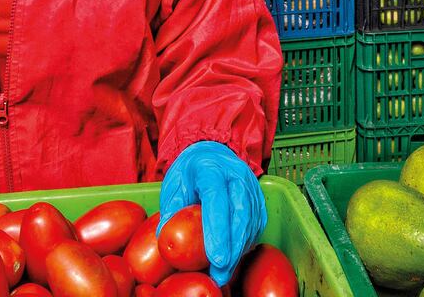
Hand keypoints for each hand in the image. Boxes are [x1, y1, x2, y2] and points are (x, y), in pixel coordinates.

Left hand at [158, 141, 265, 285]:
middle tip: (220, 274)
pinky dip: (246, 243)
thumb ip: (171, 209)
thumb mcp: (174, 184)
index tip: (216, 259)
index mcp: (211, 169)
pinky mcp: (259, 198)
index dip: (218, 231)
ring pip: (251, 222)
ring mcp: (251, 186)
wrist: (212, 150)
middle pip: (239, 215)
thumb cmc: (190, 170)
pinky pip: (256, 224)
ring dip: (239, 250)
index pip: (217, 200)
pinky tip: (234, 257)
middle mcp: (236, 176)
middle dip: (232, 248)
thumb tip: (164, 238)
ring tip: (225, 272)